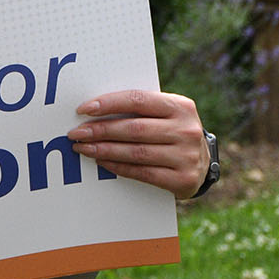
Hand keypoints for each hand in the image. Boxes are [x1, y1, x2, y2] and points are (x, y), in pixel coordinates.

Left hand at [67, 90, 210, 197]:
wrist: (203, 163)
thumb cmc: (172, 132)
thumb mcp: (164, 114)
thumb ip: (138, 109)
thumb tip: (93, 109)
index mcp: (180, 106)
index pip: (137, 99)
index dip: (108, 104)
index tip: (83, 109)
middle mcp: (186, 130)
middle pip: (133, 128)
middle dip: (99, 130)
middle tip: (76, 133)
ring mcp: (186, 156)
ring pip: (136, 152)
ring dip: (104, 150)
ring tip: (82, 148)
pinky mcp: (183, 179)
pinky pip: (142, 172)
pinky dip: (118, 166)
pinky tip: (101, 161)